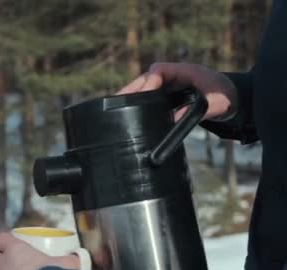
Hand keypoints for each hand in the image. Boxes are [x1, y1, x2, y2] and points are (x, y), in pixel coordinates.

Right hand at [117, 62, 237, 120]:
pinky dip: (138, 103)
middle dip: (131, 89)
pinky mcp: (167, 96)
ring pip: (145, 88)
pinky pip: (149, 97)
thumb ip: (199, 111)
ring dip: (131, 96)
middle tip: (115, 101)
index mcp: (185, 71)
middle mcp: (174, 76)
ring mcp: (169, 86)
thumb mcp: (218, 104)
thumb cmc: (227, 97)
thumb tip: (175, 119)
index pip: (160, 70)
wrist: (234, 99)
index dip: (149, 80)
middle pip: (146, 79)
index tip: (144, 92)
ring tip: (114, 108)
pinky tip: (126, 114)